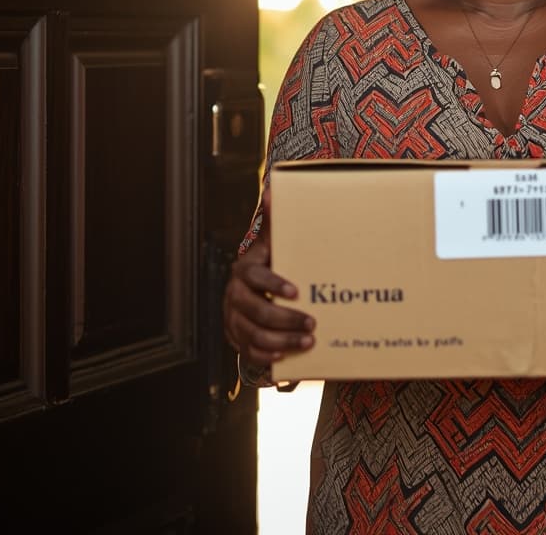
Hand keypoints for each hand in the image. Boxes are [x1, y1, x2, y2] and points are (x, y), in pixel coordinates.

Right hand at [222, 188, 315, 368]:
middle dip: (285, 319)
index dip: (274, 284)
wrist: (250, 287)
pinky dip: (267, 356)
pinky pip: (248, 352)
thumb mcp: (273, 241)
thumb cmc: (269, 261)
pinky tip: (286, 357)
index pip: (255, 277)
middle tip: (312, 323)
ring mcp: (234, 318)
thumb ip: (275, 220)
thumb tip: (274, 188)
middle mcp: (236, 295)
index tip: (296, 292)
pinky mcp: (236, 337)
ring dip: (282, 342)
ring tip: (308, 341)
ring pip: (254, 335)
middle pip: (256, 311)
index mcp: (245, 270)